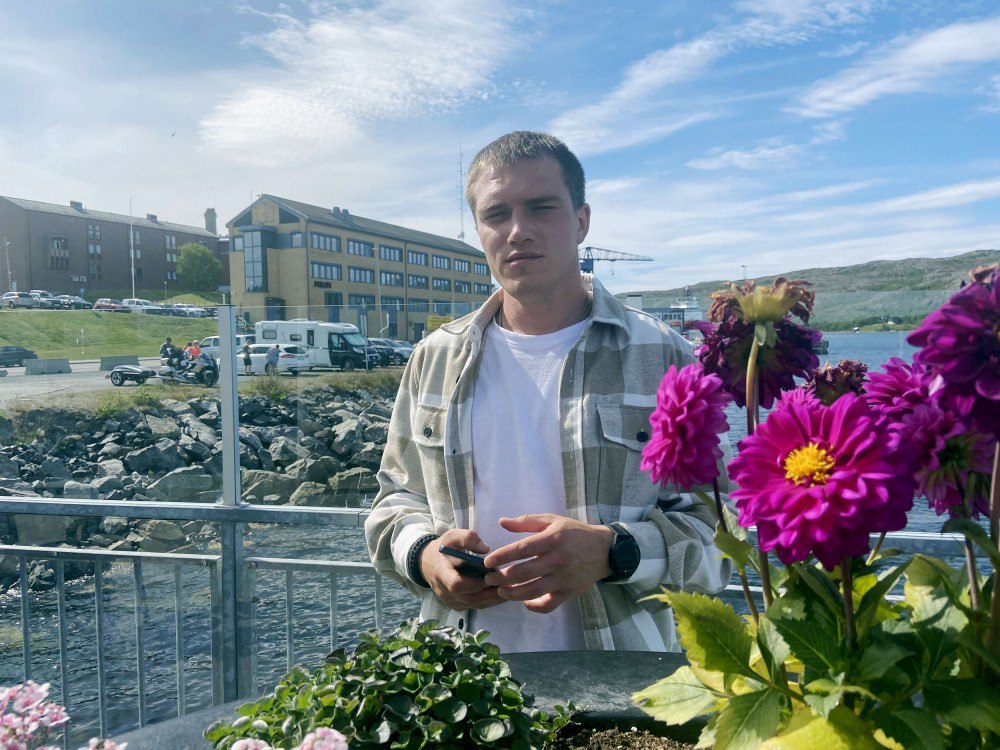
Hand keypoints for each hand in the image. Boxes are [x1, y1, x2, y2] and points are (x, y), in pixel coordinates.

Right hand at [420, 529, 504, 610]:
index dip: (475, 583)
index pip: (456, 584)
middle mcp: (445, 592)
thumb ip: (467, 538)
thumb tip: (486, 549)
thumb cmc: (443, 548)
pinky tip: (502, 592)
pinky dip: (490, 601)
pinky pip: (475, 606)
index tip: (491, 575)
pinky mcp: (458, 605)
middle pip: (471, 598)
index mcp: (441, 573)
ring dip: (494, 598)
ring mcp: (451, 601)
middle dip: (491, 593)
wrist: (428, 563)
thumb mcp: (452, 536)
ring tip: (511, 588)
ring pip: (476, 605)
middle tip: (510, 584)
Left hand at [483, 514, 613, 613]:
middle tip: (489, 578)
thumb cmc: (574, 533)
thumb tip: (501, 522)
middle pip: (524, 572)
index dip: (503, 556)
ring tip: (500, 590)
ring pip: (533, 591)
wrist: (604, 550)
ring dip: (512, 593)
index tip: (487, 561)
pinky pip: (548, 605)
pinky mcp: (569, 593)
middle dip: (502, 577)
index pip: (522, 549)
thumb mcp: (552, 520)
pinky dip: (534, 606)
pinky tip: (524, 601)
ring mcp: (563, 579)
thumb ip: (526, 522)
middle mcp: (557, 560)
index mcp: (552, 539)